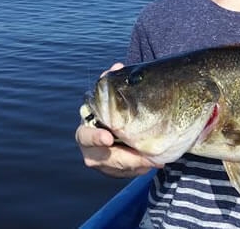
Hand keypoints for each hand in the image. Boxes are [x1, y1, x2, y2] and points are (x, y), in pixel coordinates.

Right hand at [75, 62, 161, 177]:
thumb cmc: (115, 107)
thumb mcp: (113, 95)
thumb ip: (113, 82)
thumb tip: (117, 65)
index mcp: (87, 127)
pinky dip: (139, 169)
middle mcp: (90, 148)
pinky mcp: (113, 170)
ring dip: (135, 165)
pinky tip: (153, 162)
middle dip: (122, 159)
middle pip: (99, 159)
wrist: (120, 121)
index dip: (94, 138)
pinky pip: (126, 174)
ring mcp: (101, 161)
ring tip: (155, 160)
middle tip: (143, 158)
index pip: (84, 135)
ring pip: (115, 169)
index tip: (108, 138)